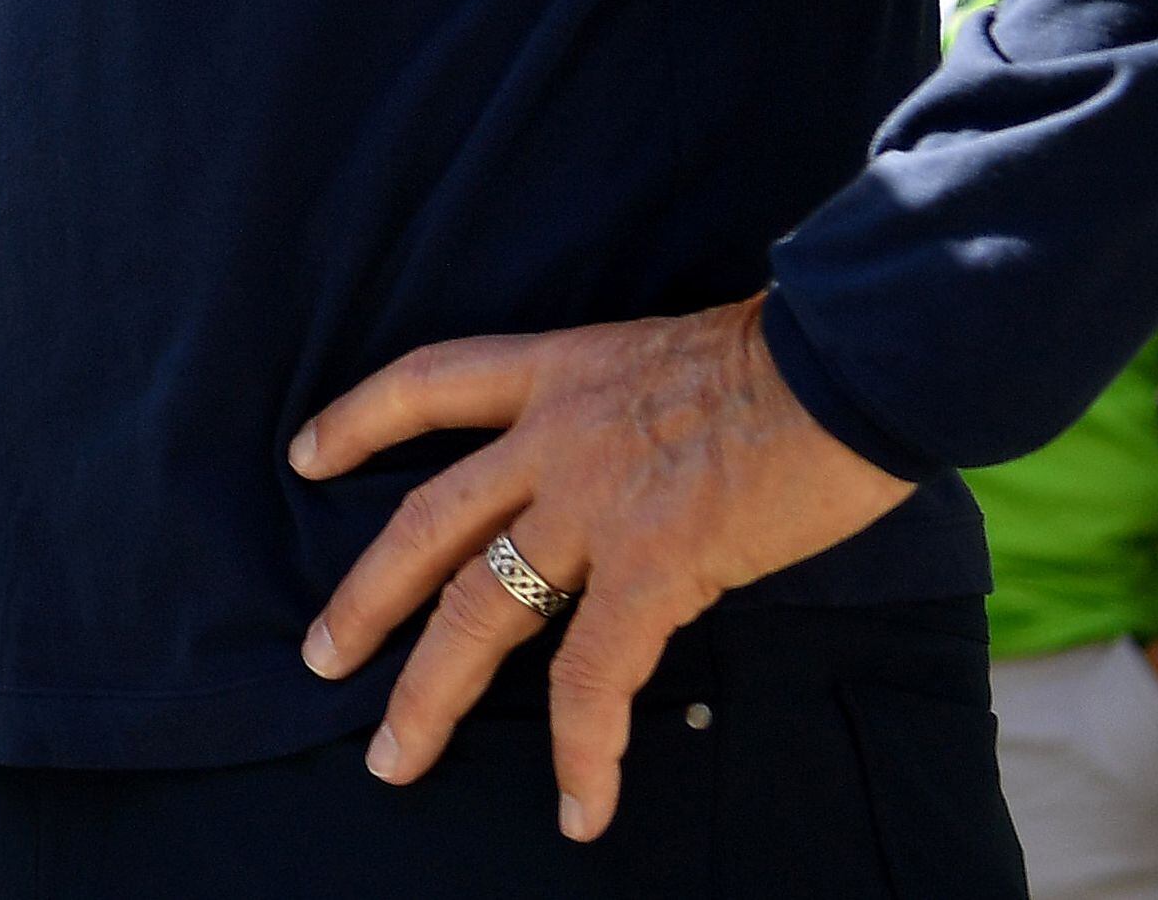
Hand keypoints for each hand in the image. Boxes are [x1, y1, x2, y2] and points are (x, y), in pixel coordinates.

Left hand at [292, 295, 912, 841]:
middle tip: (321, 656)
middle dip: (365, 598)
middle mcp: (555, 437)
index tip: (307, 457)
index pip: (427, 385)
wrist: (850, 358)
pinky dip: (581, 749)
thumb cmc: (795, 351)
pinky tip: (577, 806)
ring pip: (477, 609)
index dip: (359, 422)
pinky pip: (593, 675)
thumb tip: (644, 460)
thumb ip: (630, 409)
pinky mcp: (655, 566)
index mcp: (559, 372)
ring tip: (393, 758)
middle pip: (426, 524)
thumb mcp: (674, 353)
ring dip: (429, 693)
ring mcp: (595, 505)